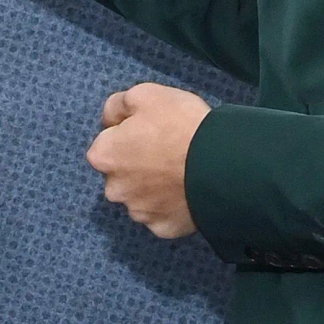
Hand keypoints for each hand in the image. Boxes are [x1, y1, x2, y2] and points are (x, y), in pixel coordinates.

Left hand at [88, 84, 210, 239]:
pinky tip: (185, 193)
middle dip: (136, 165)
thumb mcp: (145, 94)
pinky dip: (170, 206)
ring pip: (140, 197)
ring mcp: (139, 212)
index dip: (126, 136)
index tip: (148, 131)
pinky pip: (162, 216)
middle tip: (166, 152)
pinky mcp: (162, 228)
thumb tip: (109, 120)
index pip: (105, 145)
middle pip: (121, 175)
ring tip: (179, 173)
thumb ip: (117, 105)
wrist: (219, 163)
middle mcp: (114, 190)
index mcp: (103, 156)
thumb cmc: (179, 125)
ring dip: (153, 188)